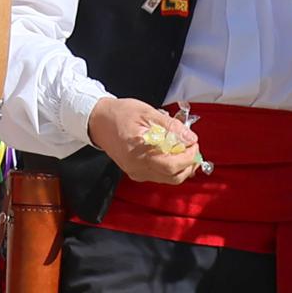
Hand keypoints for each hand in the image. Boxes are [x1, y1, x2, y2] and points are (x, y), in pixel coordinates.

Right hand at [89, 95, 203, 185]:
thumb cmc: (119, 114)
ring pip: (167, 179)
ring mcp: (136, 172)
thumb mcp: (147, 113)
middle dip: (189, 164)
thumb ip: (171, 126)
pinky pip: (159, 175)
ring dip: (181, 167)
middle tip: (193, 147)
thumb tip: (190, 138)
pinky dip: (170, 167)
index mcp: (139, 154)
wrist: (97, 120)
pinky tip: (172, 153)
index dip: (189, 157)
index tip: (194, 143)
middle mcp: (137, 168)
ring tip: (184, 149)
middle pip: (173, 177)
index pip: (172, 166)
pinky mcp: (135, 172)